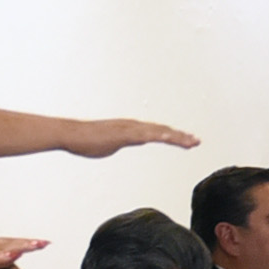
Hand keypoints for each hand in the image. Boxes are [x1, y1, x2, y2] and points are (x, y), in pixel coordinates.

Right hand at [65, 118, 198, 158]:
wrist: (71, 134)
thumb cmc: (86, 140)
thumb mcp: (109, 143)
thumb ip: (120, 141)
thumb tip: (125, 141)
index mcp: (130, 128)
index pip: (156, 132)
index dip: (172, 135)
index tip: (187, 140)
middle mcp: (133, 125)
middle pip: (162, 130)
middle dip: (180, 136)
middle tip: (197, 141)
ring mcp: (129, 129)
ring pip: (158, 131)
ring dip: (177, 136)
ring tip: (192, 142)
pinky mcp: (123, 134)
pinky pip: (145, 135)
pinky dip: (160, 135)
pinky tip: (170, 137)